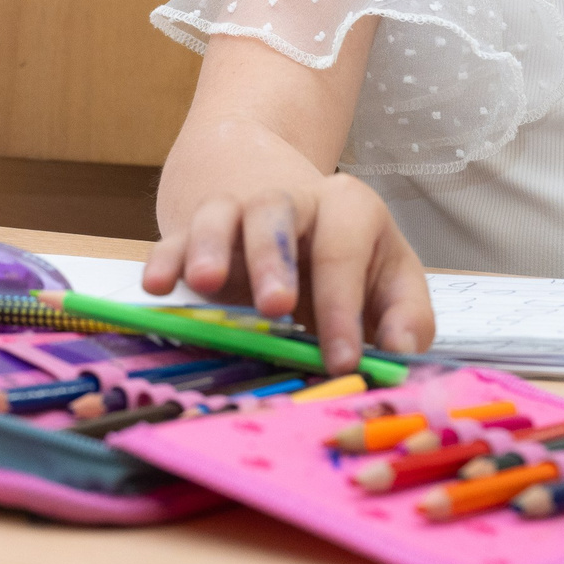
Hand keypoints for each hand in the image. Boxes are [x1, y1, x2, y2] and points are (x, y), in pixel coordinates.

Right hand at [142, 174, 433, 373]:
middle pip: (277, 212)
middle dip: (275, 259)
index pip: (343, 250)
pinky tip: (158, 285)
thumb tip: (401, 349)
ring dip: (212, 246)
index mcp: (347, 209)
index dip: (344, 308)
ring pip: (222, 213)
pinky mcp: (195, 232)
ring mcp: (236, 211)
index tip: (342, 361)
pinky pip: (176, 238)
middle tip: (276, 306)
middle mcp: (290, 202)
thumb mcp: (389, 278)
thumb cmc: (344, 260)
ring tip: (206, 284)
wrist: (286, 207)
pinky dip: (165, 259)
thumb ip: (405, 315)